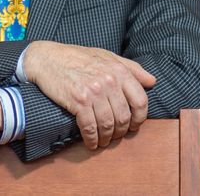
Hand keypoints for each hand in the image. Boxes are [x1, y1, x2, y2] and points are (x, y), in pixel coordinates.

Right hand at [22, 41, 154, 149]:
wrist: (46, 58)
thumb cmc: (76, 57)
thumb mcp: (106, 56)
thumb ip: (131, 68)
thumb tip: (152, 81)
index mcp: (119, 70)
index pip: (140, 100)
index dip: (139, 118)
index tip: (133, 125)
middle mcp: (109, 80)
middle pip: (124, 116)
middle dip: (121, 131)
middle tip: (115, 135)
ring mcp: (94, 91)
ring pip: (108, 124)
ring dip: (106, 138)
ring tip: (102, 141)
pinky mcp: (78, 100)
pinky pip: (90, 127)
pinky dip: (92, 139)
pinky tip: (91, 142)